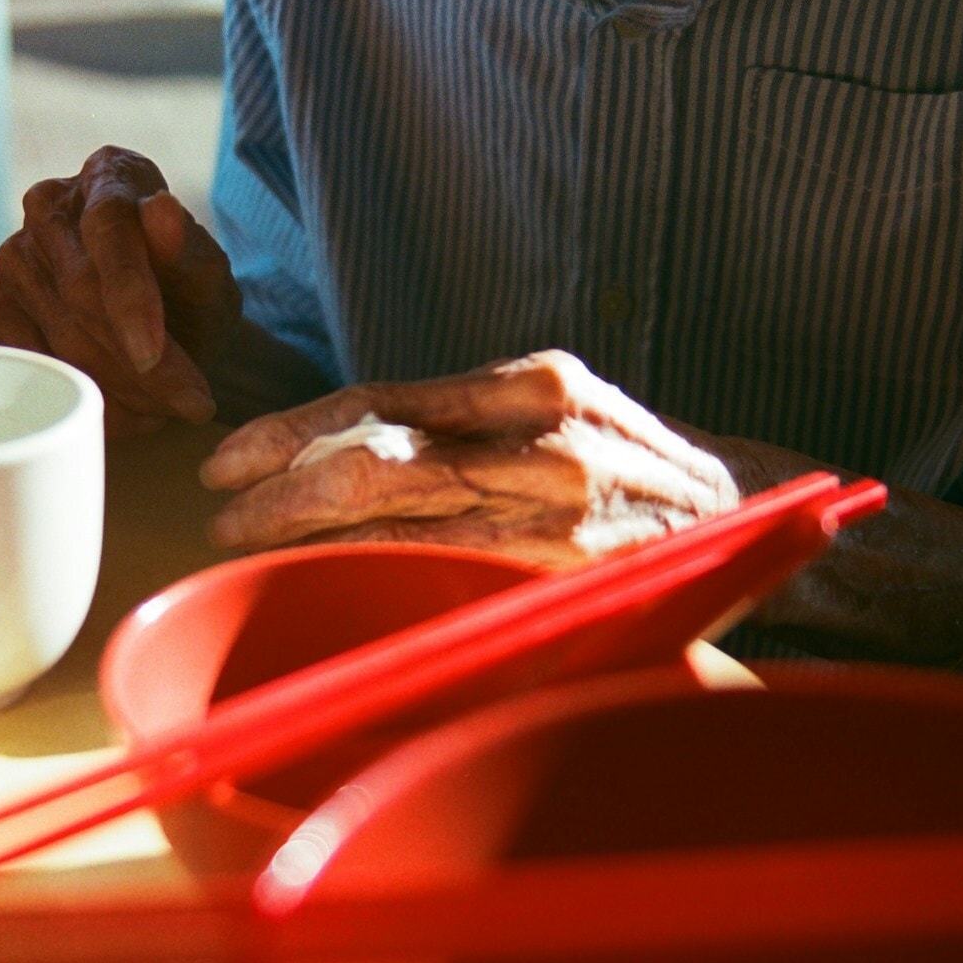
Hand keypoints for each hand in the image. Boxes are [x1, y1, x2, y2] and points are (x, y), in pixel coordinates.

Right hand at [0, 146, 241, 433]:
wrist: (169, 332)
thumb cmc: (191, 293)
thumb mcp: (209, 278)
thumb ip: (188, 250)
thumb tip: (161, 208)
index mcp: (108, 174)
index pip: (108, 229)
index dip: (130, 296)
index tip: (152, 355)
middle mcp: (48, 205)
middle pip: (81, 293)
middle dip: (139, 363)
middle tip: (191, 405)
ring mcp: (15, 257)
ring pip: (60, 338)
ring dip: (120, 389)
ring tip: (169, 410)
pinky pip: (34, 366)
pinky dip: (85, 399)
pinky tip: (129, 413)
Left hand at [200, 350, 739, 567]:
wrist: (741, 521)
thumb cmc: (623, 467)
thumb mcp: (551, 413)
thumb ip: (456, 422)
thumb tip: (331, 448)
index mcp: (530, 383)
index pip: (374, 400)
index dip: (286, 431)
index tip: (228, 459)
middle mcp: (541, 434)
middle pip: (369, 452)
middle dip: (276, 486)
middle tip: (221, 510)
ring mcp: (557, 505)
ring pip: (393, 511)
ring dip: (303, 533)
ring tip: (245, 543)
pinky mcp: (566, 569)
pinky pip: (438, 570)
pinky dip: (366, 571)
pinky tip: (319, 579)